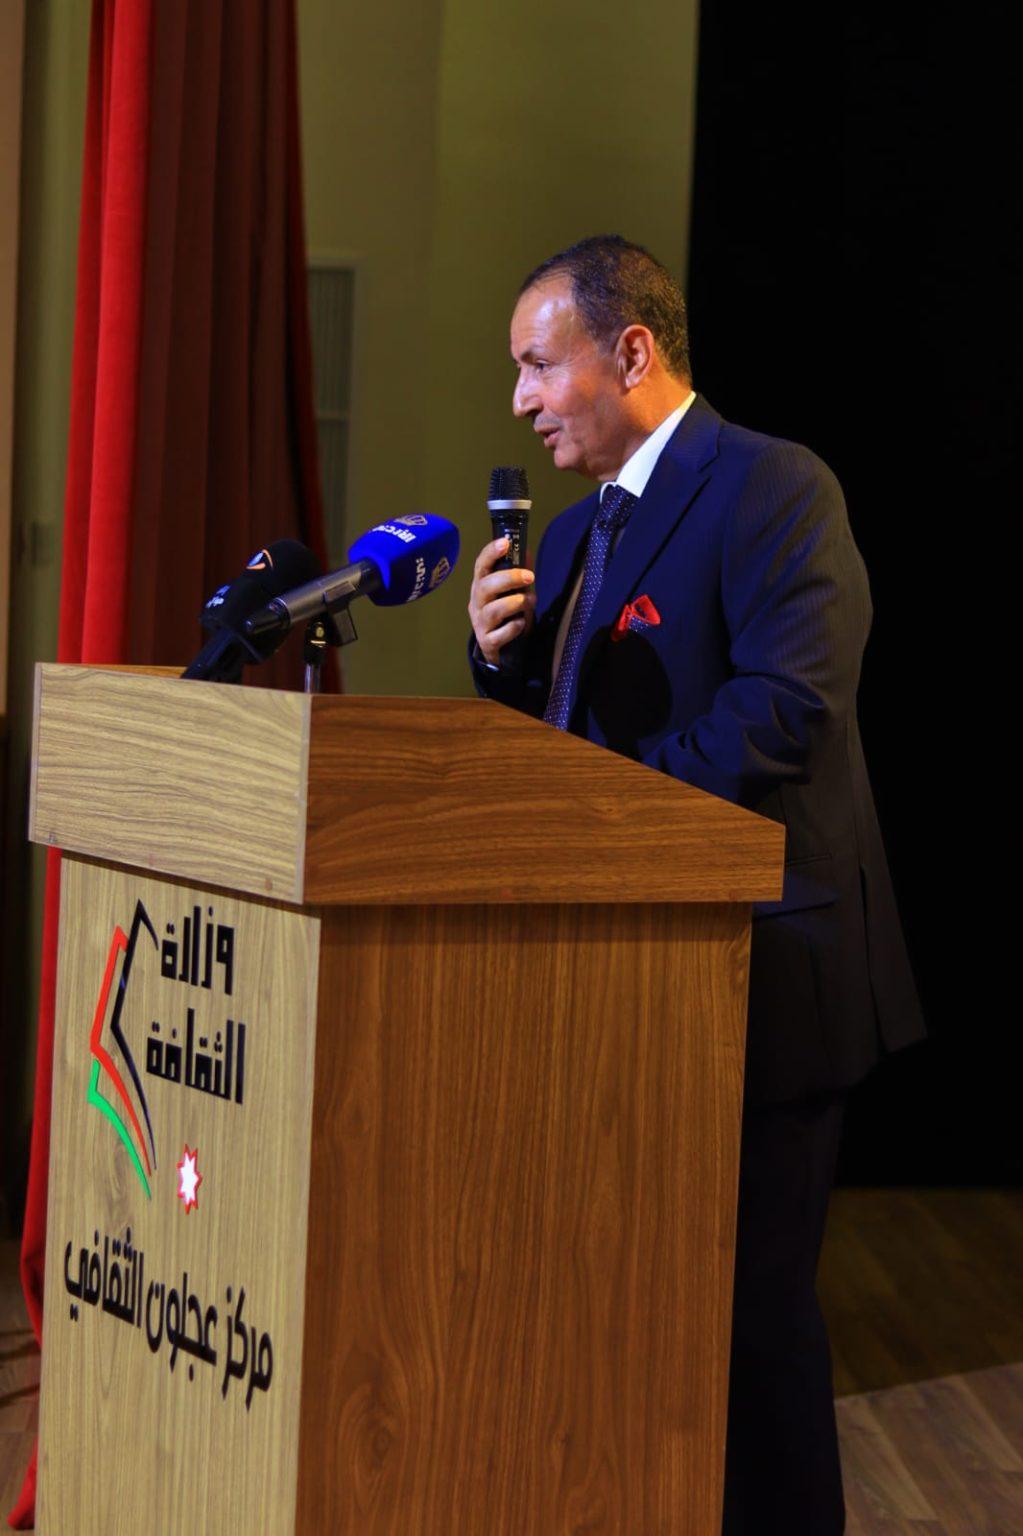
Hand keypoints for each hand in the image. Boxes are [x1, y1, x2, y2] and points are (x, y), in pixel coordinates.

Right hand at [469, 537, 535, 665]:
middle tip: (530, 577)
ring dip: (515, 603)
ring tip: (531, 601)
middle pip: (485, 586)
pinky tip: (521, 623)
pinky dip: (512, 628)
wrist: (501, 648)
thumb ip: (519, 575)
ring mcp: (481, 623)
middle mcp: (477, 603)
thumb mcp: (514, 592)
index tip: (505, 542)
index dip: (491, 553)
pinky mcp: (488, 642)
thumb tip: (526, 552)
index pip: (481, 566)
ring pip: (493, 610)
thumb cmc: (507, 615)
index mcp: (482, 586)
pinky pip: (499, 635)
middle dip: (509, 578)